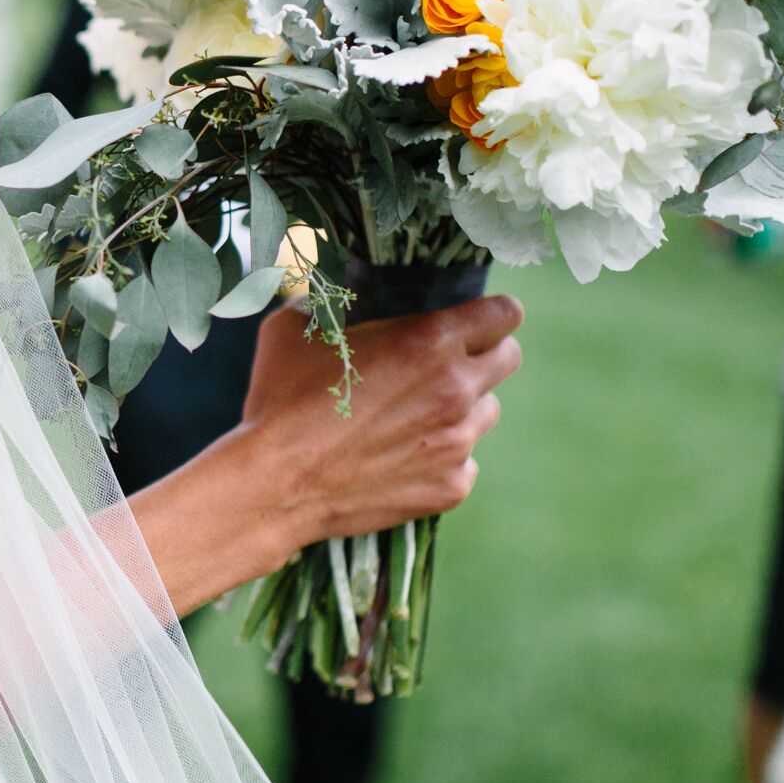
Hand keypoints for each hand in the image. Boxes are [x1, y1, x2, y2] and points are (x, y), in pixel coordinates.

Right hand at [127, 294, 522, 623]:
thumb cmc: (279, 400)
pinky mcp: (451, 487)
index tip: (476, 321)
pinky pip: (466, 463)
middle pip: (509, 359)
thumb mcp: (293, 329)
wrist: (274, 484)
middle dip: (485, 355)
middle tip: (445, 366)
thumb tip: (325, 295)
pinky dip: (442, 459)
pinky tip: (403, 458)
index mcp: (431, 340)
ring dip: (462, 409)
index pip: (506, 313)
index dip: (491, 313)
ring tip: (415, 417)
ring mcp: (458, 442)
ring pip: (487, 413)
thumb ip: (324, 304)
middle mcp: (456, 389)